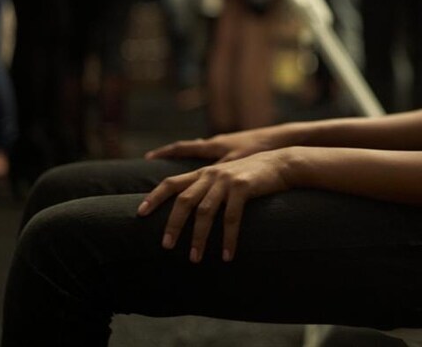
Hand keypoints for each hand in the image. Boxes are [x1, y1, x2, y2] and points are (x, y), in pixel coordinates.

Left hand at [137, 150, 296, 262]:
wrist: (281, 163)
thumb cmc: (252, 175)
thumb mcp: (225, 177)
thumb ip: (207, 187)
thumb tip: (190, 208)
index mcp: (203, 173)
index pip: (171, 182)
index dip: (154, 197)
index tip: (140, 213)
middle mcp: (211, 175)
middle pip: (184, 200)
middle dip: (173, 224)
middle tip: (165, 246)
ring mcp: (227, 180)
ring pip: (205, 212)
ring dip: (198, 237)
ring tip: (195, 258)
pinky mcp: (244, 187)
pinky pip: (232, 218)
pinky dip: (228, 239)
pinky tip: (227, 256)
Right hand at [145, 127, 287, 162]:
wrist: (283, 140)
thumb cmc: (261, 150)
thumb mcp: (237, 164)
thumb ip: (217, 174)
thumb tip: (199, 192)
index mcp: (213, 146)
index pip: (182, 148)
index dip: (164, 153)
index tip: (147, 157)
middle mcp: (216, 143)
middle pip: (186, 149)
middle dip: (171, 155)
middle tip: (152, 164)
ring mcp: (226, 145)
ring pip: (200, 152)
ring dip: (188, 160)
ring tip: (176, 175)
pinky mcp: (236, 150)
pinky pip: (214, 157)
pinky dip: (206, 165)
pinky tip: (205, 176)